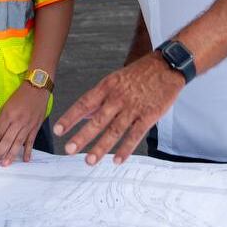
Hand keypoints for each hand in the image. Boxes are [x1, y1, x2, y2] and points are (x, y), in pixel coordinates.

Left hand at [0, 83, 48, 165]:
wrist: (37, 88)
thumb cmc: (20, 96)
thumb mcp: (6, 106)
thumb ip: (2, 121)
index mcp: (8, 115)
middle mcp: (17, 121)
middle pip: (7, 140)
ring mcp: (27, 125)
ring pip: (18, 143)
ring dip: (11, 155)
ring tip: (5, 164)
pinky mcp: (36, 127)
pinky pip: (31, 141)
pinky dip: (28, 151)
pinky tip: (25, 159)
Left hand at [54, 53, 183, 165]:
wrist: (168, 65)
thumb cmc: (141, 73)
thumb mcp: (116, 79)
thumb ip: (100, 98)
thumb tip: (83, 115)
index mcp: (108, 87)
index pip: (84, 103)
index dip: (70, 117)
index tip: (58, 130)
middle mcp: (118, 98)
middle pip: (97, 120)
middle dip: (82, 136)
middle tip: (69, 150)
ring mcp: (134, 107)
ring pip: (114, 130)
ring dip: (101, 147)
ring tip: (90, 160)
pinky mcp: (149, 115)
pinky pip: (135, 135)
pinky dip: (126, 149)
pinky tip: (117, 160)